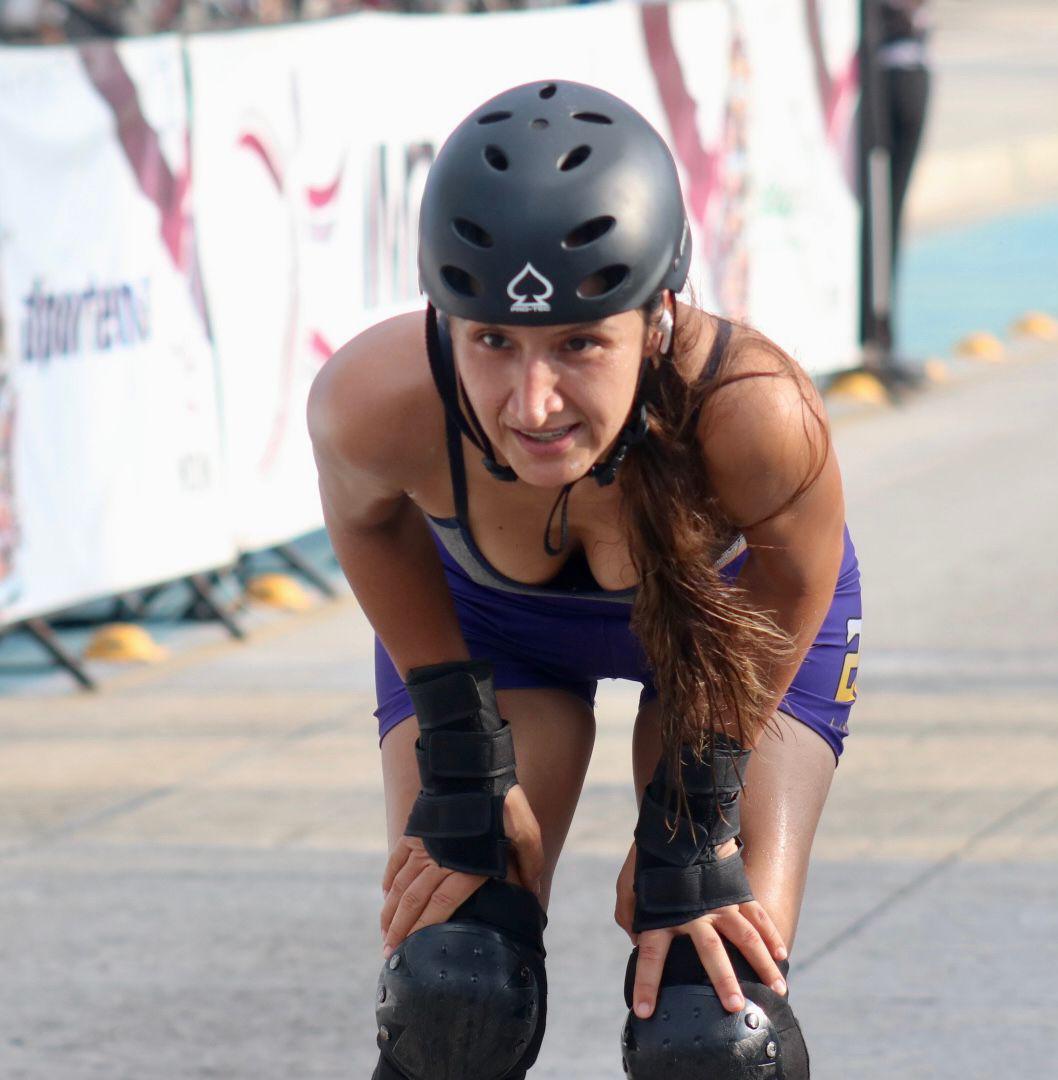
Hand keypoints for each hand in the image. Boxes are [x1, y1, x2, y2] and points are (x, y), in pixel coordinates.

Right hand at [381, 783, 543, 956]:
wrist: (474, 767)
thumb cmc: (504, 804)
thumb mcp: (526, 834)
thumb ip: (530, 865)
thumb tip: (535, 895)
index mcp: (464, 867)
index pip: (438, 906)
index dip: (423, 930)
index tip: (411, 950)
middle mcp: (438, 860)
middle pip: (412, 902)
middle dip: (399, 930)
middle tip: (389, 954)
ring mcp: (423, 845)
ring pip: (400, 885)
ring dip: (390, 911)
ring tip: (384, 934)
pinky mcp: (416, 831)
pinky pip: (396, 860)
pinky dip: (389, 879)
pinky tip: (386, 895)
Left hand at [615, 840, 788, 1017]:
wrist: (676, 822)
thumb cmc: (650, 860)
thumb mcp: (628, 885)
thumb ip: (629, 915)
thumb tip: (636, 941)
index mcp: (663, 914)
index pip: (650, 956)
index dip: (647, 983)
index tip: (646, 1012)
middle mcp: (694, 912)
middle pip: (710, 951)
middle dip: (722, 980)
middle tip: (733, 1006)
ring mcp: (720, 902)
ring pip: (746, 937)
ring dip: (761, 964)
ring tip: (778, 990)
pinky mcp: (736, 890)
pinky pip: (758, 916)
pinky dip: (771, 936)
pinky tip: (782, 956)